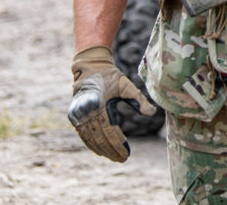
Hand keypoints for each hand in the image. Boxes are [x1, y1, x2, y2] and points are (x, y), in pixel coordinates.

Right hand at [68, 45, 156, 161]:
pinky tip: (100, 151)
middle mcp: (87, 112)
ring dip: (102, 150)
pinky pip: (83, 135)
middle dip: (111, 151)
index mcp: (99, 105)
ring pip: (90, 139)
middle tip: (122, 159)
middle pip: (100, 138)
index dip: (118, 145)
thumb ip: (138, 99)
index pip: (110, 131)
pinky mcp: (74, 116)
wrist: (89, 67)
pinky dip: (91, 144)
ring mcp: (78, 115)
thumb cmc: (110, 76)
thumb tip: (152, 113)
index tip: (127, 154)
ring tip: (113, 158)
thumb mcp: (126, 85)